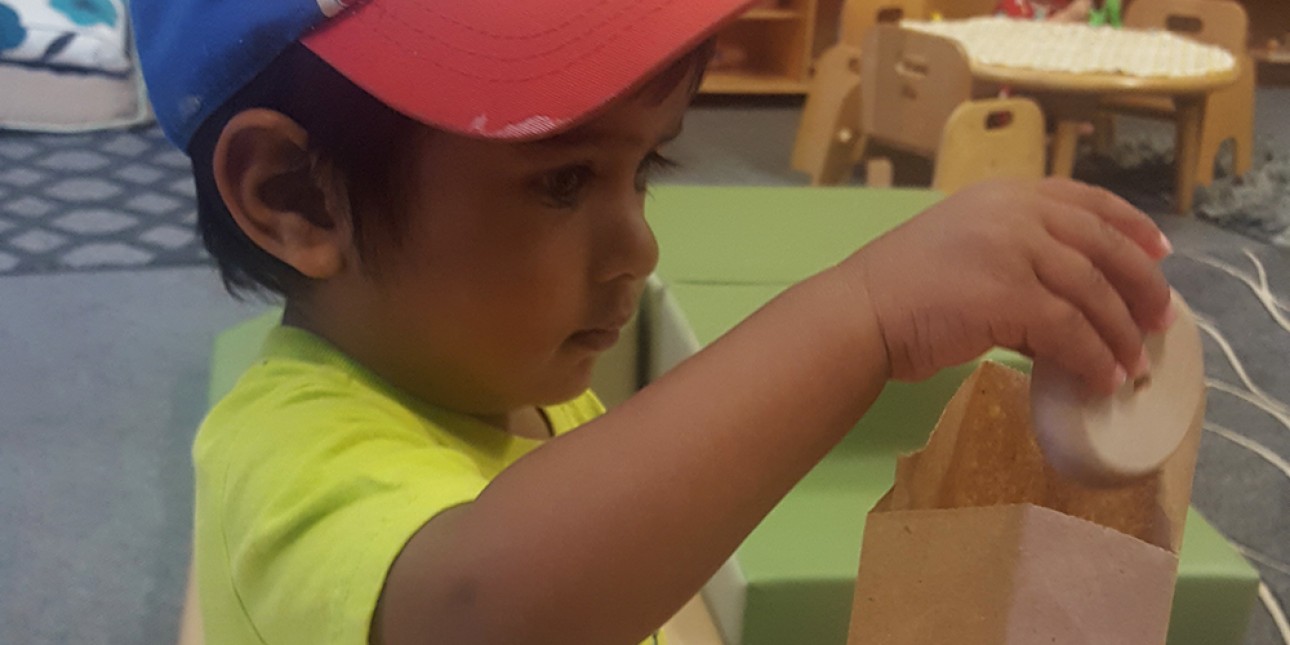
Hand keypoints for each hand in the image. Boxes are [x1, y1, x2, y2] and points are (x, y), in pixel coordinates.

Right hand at [849, 178, 1172, 395]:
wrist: (859, 311)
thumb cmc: (900, 288)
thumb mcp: (962, 245)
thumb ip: (1013, 254)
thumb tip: (1066, 299)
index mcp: (1003, 195)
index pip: (1085, 199)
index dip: (1130, 225)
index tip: (1159, 251)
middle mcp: (1013, 213)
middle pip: (1102, 245)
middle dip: (1141, 285)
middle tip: (1161, 320)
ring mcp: (1012, 251)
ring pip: (1092, 292)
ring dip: (1120, 333)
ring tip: (1133, 366)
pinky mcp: (1008, 296)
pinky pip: (1069, 331)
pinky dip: (1092, 358)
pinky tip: (1101, 379)